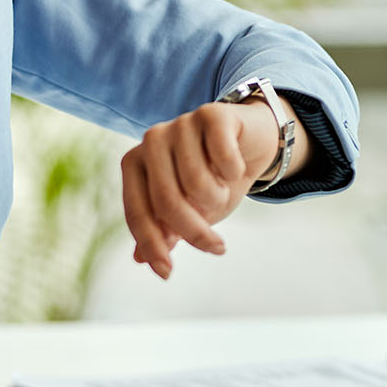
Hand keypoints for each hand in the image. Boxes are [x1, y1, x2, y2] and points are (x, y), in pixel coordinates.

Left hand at [121, 100, 280, 279]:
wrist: (251, 145)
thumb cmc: (214, 180)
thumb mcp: (189, 211)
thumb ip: (164, 231)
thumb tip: (141, 259)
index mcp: (135, 163)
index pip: (138, 211)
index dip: (152, 245)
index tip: (168, 273)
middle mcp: (151, 140)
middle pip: (167, 201)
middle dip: (194, 231)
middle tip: (217, 247)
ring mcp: (181, 123)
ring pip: (198, 184)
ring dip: (218, 199)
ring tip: (223, 191)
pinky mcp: (211, 113)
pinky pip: (223, 158)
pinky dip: (234, 172)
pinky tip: (236, 166)